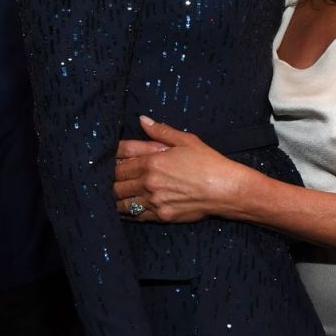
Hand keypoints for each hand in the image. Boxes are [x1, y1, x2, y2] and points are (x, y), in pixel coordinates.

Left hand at [113, 115, 237, 222]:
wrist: (226, 190)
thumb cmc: (209, 163)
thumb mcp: (186, 141)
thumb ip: (161, 131)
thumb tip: (142, 120)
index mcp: (152, 161)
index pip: (119, 160)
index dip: (112, 159)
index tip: (111, 160)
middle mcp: (149, 182)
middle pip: (116, 182)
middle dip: (110, 180)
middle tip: (108, 178)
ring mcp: (154, 200)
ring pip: (121, 201)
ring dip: (115, 197)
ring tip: (113, 194)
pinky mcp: (161, 216)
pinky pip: (135, 216)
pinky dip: (126, 212)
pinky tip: (124, 209)